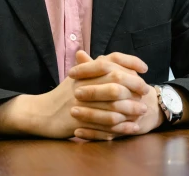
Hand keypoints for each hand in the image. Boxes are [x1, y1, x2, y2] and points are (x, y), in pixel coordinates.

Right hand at [24, 51, 149, 138]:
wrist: (42, 113)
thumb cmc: (62, 95)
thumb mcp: (77, 78)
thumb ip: (94, 68)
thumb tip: (114, 60)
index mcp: (85, 71)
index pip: (112, 59)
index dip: (130, 62)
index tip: (144, 68)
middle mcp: (85, 83)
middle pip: (117, 79)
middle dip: (135, 85)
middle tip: (146, 90)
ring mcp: (83, 102)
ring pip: (114, 103)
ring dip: (131, 107)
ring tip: (142, 111)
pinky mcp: (81, 120)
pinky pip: (106, 124)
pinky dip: (121, 126)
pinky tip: (131, 127)